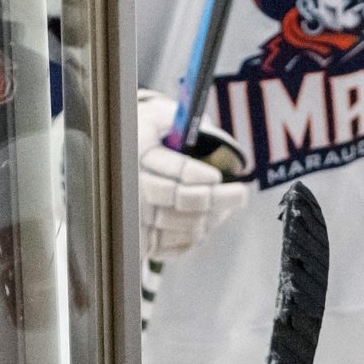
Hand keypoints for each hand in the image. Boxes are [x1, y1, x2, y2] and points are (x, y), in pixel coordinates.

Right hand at [136, 88, 249, 261]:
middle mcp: (134, 187)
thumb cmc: (151, 133)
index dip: (197, 175)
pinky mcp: (141, 239)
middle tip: (240, 194)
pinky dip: (195, 237)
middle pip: (181, 200)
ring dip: (210, 219)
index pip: (171, 170)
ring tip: (226, 207)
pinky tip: (208, 222)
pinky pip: (174, 246)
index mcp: (139, 153)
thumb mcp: (162, 117)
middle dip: (215, 199)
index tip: (217, 177)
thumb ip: (184, 121)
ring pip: (181, 225)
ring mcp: (136, 216)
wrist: (123, 155)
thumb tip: (212, 133)